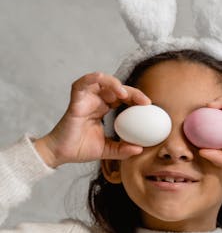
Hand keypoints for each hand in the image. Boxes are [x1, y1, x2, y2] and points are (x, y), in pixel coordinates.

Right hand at [34, 72, 149, 168]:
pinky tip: (106, 83)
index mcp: (103, 109)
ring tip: (125, 95)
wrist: (61, 154)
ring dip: (115, 83)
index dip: (136, 99)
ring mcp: (85, 99)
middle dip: (132, 92)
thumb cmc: (81, 149)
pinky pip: (82, 83)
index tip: (149, 107)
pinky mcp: (75, 100)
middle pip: (116, 89)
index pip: (122, 99)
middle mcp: (95, 101)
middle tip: (145, 102)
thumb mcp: (108, 150)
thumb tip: (140, 149)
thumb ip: (123, 149)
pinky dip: (93, 78)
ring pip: (101, 81)